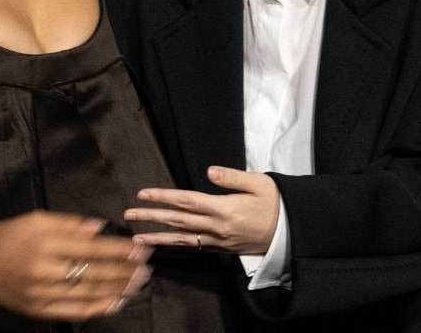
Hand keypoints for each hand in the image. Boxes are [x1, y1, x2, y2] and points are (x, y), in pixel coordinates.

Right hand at [0, 211, 151, 320]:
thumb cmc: (5, 236)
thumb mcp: (35, 219)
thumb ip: (68, 223)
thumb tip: (100, 228)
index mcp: (45, 243)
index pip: (92, 248)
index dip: (119, 250)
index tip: (140, 249)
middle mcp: (44, 270)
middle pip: (93, 273)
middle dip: (124, 271)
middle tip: (147, 268)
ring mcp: (42, 294)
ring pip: (88, 294)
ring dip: (117, 290)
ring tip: (138, 284)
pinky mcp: (38, 311)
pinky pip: (74, 312)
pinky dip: (98, 309)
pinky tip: (116, 303)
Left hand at [123, 166, 279, 254]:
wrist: (292, 232)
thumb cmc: (276, 202)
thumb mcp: (259, 183)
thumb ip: (232, 177)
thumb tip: (209, 171)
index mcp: (224, 208)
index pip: (186, 201)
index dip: (162, 197)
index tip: (143, 194)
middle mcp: (217, 227)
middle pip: (178, 221)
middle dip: (151, 217)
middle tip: (128, 214)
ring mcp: (218, 240)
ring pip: (182, 239)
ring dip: (158, 237)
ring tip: (136, 238)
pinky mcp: (222, 248)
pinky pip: (195, 247)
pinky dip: (177, 245)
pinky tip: (164, 243)